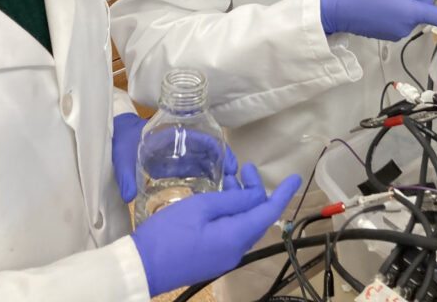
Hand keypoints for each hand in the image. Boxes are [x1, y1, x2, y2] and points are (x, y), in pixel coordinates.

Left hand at [113, 116, 238, 201]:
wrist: (114, 137)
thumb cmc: (122, 140)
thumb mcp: (124, 155)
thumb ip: (126, 175)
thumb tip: (129, 196)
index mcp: (175, 134)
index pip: (206, 140)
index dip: (221, 151)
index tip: (231, 166)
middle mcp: (182, 144)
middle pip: (211, 154)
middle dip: (223, 168)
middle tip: (232, 186)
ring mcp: (179, 156)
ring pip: (205, 164)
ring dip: (215, 176)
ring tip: (223, 194)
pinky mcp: (173, 168)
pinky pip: (193, 173)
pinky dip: (201, 182)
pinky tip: (205, 197)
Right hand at [131, 163, 301, 294]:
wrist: (141, 267)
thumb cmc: (169, 233)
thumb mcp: (201, 207)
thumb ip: (232, 200)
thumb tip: (255, 196)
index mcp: (237, 236)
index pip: (269, 212)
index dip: (283, 193)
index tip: (296, 178)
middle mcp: (236, 249)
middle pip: (256, 217)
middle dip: (254, 191)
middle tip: (243, 169)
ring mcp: (223, 256)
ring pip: (243, 224)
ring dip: (240, 200)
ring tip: (227, 178)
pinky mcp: (212, 258)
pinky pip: (230, 232)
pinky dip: (230, 213)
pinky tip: (217, 199)